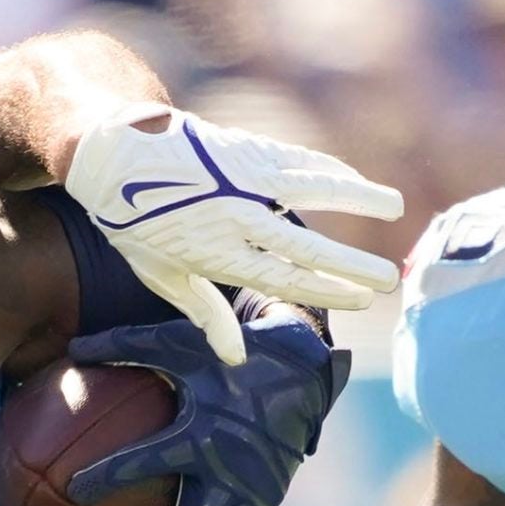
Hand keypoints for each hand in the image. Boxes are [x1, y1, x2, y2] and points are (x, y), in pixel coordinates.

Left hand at [64, 104, 402, 363]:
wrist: (109, 152)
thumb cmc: (133, 222)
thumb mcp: (161, 274)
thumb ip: (204, 312)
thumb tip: (236, 358)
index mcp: (215, 253)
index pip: (282, 279)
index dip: (325, 290)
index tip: (361, 301)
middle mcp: (234, 215)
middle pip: (306, 244)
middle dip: (353, 263)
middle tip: (390, 278)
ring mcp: (241, 178)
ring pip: (312, 187)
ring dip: (358, 196)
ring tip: (395, 206)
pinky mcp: (244, 148)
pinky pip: (296, 159)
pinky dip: (328, 168)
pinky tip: (353, 177)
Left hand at [65, 309, 350, 505]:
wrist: (301, 368)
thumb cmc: (231, 356)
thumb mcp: (179, 342)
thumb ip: (124, 345)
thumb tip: (72, 347)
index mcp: (199, 435)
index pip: (143, 462)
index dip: (105, 478)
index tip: (73, 492)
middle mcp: (227, 471)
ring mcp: (253, 491)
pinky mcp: (269, 500)